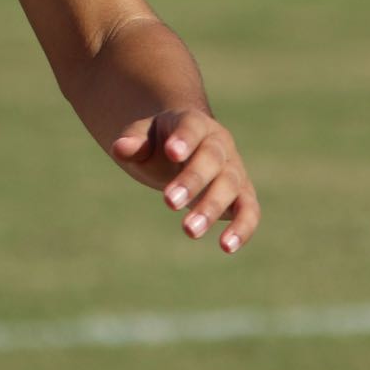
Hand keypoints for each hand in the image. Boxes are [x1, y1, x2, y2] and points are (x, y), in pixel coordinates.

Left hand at [110, 109, 258, 253]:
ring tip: (189, 231)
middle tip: (168, 202)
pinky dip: (242, 228)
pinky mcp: (243, 195)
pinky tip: (226, 247)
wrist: (183, 150)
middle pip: (212, 159)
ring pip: (230, 186)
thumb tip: (119, 148)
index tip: (171, 152)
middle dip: (192, 180)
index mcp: (194, 123)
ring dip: (211, 208)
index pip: (192, 127)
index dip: (185, 139)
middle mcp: (220, 144)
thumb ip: (134, 141)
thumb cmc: (159, 143)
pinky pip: (249, 210)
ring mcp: (234, 169)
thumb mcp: (143, 137)